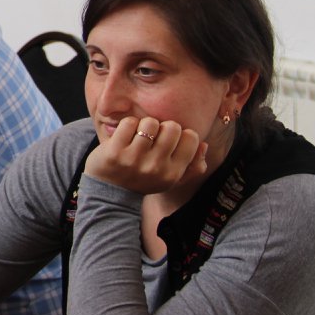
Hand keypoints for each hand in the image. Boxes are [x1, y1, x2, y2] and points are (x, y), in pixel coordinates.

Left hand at [85, 116, 207, 194]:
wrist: (110, 192)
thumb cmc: (144, 180)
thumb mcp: (171, 179)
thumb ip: (193, 166)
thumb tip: (204, 144)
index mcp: (173, 173)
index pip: (191, 137)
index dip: (181, 133)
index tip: (169, 140)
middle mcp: (156, 167)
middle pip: (172, 127)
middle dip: (163, 127)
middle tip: (153, 137)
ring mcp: (134, 159)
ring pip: (150, 123)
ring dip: (144, 125)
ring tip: (139, 136)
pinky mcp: (114, 151)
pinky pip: (129, 123)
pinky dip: (128, 124)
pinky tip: (125, 135)